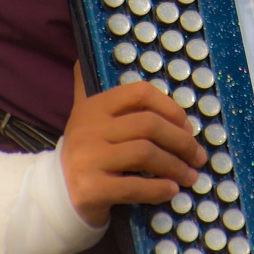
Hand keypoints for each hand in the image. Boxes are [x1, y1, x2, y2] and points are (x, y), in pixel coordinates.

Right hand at [61, 64, 206, 226]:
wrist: (55, 195)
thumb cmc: (87, 152)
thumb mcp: (86, 117)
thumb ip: (89, 89)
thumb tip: (81, 58)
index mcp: (95, 106)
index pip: (140, 93)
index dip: (171, 107)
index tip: (188, 127)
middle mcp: (89, 128)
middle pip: (149, 125)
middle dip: (181, 142)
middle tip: (198, 156)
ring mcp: (88, 158)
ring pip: (145, 154)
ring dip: (175, 166)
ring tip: (190, 176)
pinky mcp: (90, 189)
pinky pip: (134, 186)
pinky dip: (158, 189)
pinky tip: (171, 191)